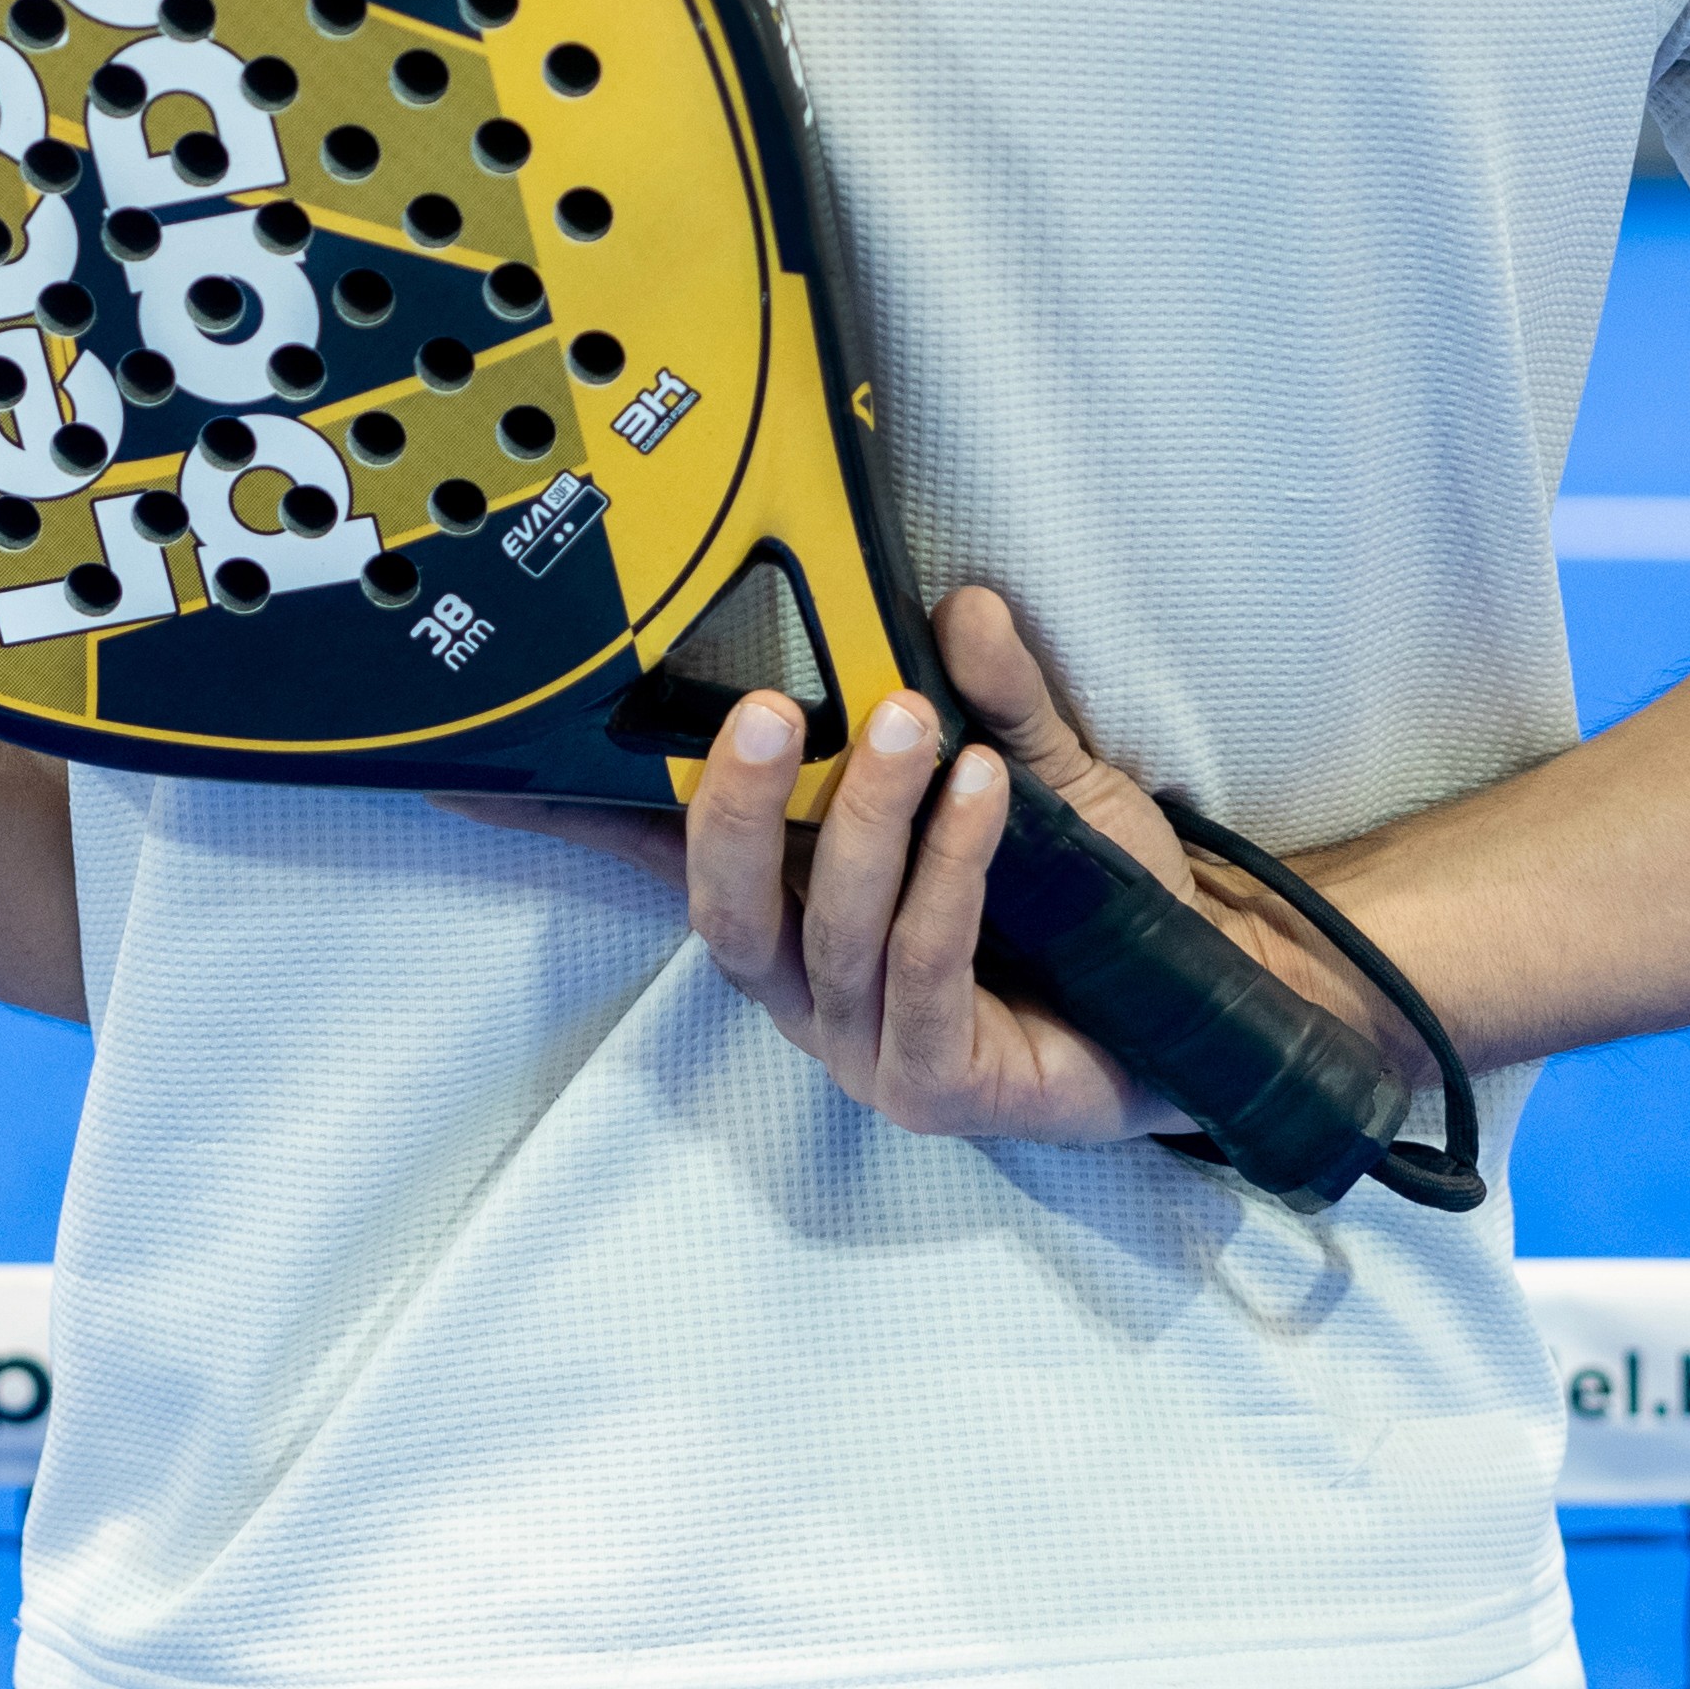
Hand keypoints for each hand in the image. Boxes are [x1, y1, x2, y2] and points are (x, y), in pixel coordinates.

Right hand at [467, 586, 1391, 1149]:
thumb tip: (954, 604)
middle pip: (719, 907)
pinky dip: (948, 877)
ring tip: (919, 727)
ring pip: (824, 930)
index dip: (563, 818)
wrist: (1216, 1012)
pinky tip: (986, 797)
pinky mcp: (935, 1085)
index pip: (660, 858)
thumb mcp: (1042, 771)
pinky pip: (921, 972)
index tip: (472, 764)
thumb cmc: (1104, 906)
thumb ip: (995, 695)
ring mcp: (863, 1046)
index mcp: (794, 909)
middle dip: (730, 804)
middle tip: (767, 709)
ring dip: (868, 819)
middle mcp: (805, 986)